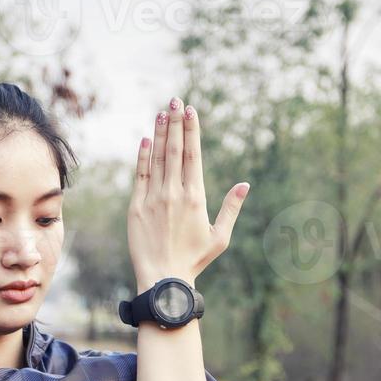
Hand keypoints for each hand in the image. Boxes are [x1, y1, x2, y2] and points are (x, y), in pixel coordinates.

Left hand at [129, 96, 248, 288]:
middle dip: (176, 123)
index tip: (191, 110)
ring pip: (157, 159)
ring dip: (160, 133)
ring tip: (162, 112)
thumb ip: (231, 208)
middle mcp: (174, 194)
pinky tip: (146, 139)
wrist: (163, 280)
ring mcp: (153, 199)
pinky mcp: (136, 208)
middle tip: (175, 100)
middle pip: (175, 150)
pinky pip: (140, 176)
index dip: (192, 130)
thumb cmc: (194, 260)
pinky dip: (143, 157)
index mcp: (196, 198)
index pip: (193, 156)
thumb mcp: (220, 237)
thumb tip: (244, 185)